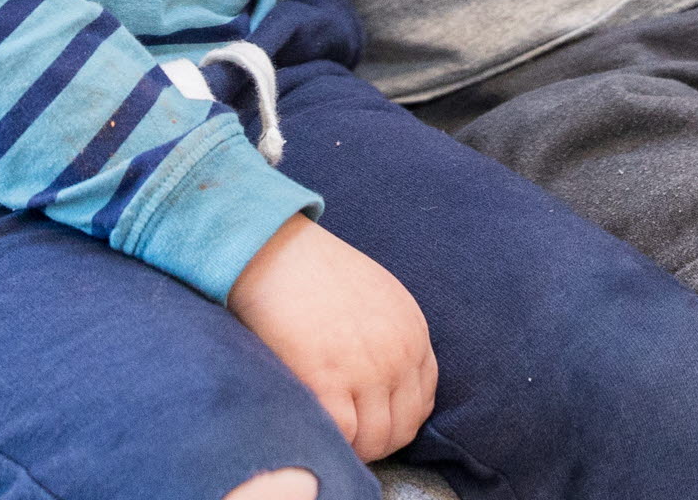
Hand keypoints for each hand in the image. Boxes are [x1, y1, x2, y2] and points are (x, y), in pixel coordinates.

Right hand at [226, 215, 436, 460]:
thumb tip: (383, 385)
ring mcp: (367, 369)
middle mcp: (399, 353)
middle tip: (348, 438)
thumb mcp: (377, 296)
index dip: (396, 419)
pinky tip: (315, 424)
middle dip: (377, 441)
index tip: (370, 421)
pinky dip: (332, 440)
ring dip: (355, 447)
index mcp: (413, 331)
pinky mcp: (328, 380)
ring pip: (376, 439)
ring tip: (331, 435)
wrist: (275, 250)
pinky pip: (344, 435)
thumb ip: (390, 336)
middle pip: (403, 427)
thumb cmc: (315, 272)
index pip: (423, 400)